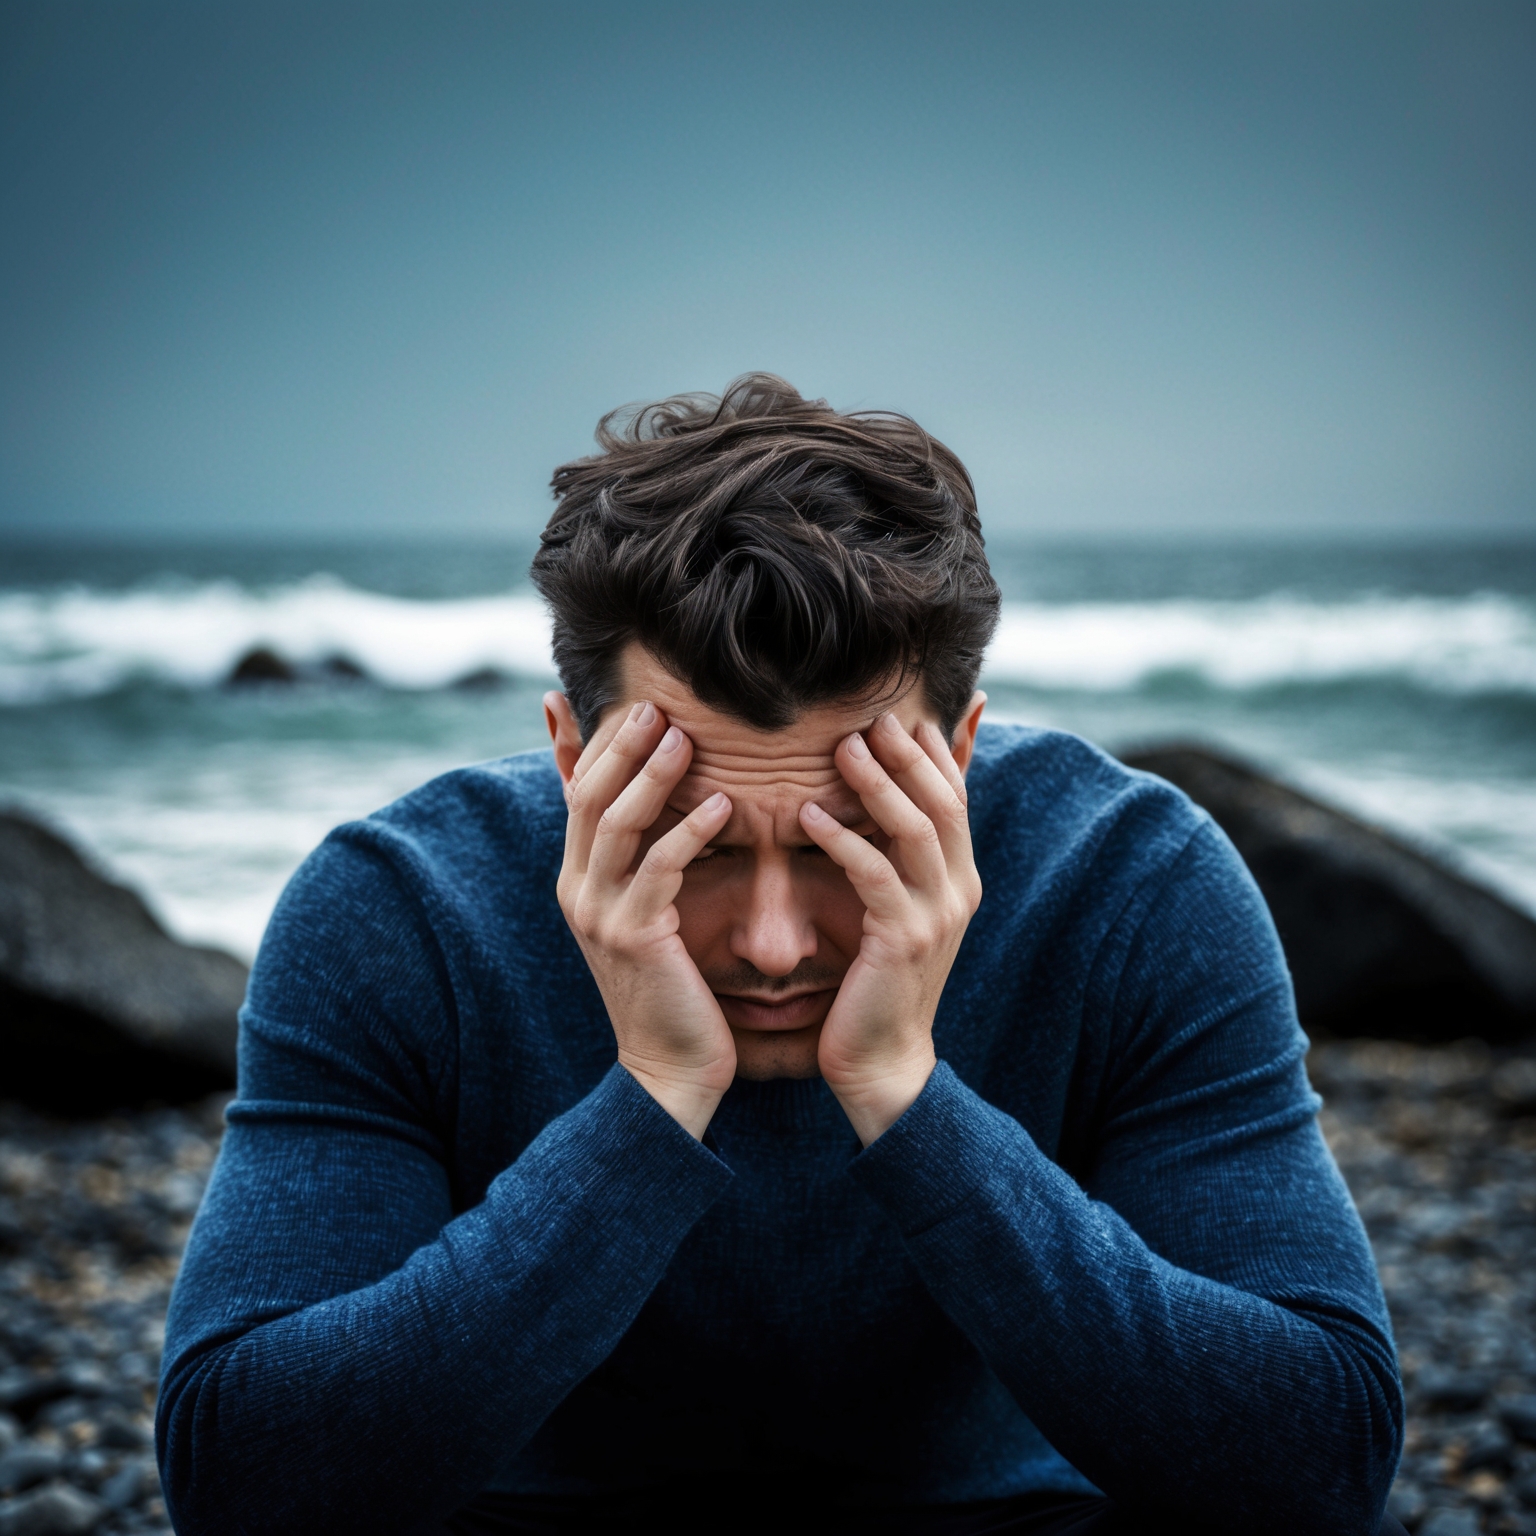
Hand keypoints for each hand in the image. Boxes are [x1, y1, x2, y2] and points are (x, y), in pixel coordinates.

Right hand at [556, 701, 735, 1137]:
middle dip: (621, 745)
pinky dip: (688, 834)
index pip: (579, 789)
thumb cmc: (669, 984)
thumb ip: (643, 854)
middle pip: (590, 795)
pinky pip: (659, 871)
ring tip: (684, 737)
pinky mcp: (634, 938)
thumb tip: (659, 822)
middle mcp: (579, 889)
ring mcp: (601, 914)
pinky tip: (721, 807)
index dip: (600, 742)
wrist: (668, 1069)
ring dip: (651, 776)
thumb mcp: (643, 911)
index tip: (633, 700)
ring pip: (617, 824)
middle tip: (658, 704)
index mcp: (580, 877)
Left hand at [799, 712, 981, 1144]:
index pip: (955, 793)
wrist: (883, 1062)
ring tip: (844, 747)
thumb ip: (896, 853)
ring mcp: (937, 914)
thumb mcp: (898, 908)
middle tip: (872, 713)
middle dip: (909, 752)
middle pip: (942, 800)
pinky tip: (809, 816)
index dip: (933, 747)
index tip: (901, 706)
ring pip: (916, 830)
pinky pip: (876, 877)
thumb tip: (880, 805)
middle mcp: (959, 888)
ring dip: (879, 784)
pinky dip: (845, 842)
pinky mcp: (903, 940)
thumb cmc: (879, 980)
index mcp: (959, 876)